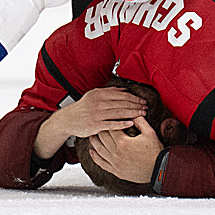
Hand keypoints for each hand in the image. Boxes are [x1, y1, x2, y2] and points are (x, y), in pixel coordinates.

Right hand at [32, 86, 146, 159]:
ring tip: (142, 114)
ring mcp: (97, 114)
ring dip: (133, 113)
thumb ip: (110, 91)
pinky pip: (112, 124)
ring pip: (119, 113)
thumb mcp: (94, 95)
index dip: (134, 98)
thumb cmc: (84, 107)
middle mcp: (99, 103)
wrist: (69, 119)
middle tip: (146, 108)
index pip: (122, 95)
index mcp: (100, 94)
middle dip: (136, 105)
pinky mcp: (95, 125)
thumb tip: (125, 89)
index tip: (142, 101)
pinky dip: (122, 124)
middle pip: (122, 103)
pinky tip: (131, 123)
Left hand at [83, 118, 163, 184]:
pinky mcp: (115, 171)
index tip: (108, 116)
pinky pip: (101, 163)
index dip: (110, 120)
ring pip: (99, 150)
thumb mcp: (149, 132)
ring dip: (94, 141)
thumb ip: (139, 121)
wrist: (159, 169)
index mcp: (123, 142)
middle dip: (100, 129)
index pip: (111, 127)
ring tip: (92, 135)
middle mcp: (116, 153)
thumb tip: (133, 112)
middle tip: (99, 123)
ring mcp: (114, 163)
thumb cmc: (155, 151)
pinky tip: (92, 151)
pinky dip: (95, 157)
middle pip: (102, 137)